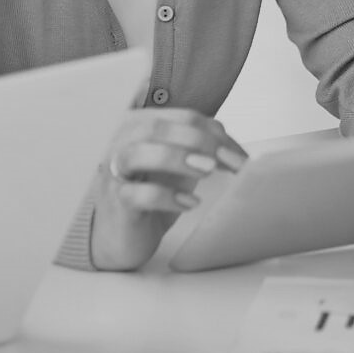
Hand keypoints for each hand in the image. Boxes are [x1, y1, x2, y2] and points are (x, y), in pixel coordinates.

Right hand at [88, 108, 246, 271]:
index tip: (239, 157)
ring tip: (207, 172)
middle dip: (199, 141)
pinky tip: (189, 204)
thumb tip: (236, 151)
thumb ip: (202, 149)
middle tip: (225, 161)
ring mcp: (114, 171)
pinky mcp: (116, 202)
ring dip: (178, 158)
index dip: (215, 134)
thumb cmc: (150, 193)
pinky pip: (137, 194)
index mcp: (140, 125)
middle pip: (158, 127)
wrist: (123, 234)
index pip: (181, 117)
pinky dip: (167, 196)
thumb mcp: (179, 165)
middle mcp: (121, 142)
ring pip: (138, 152)